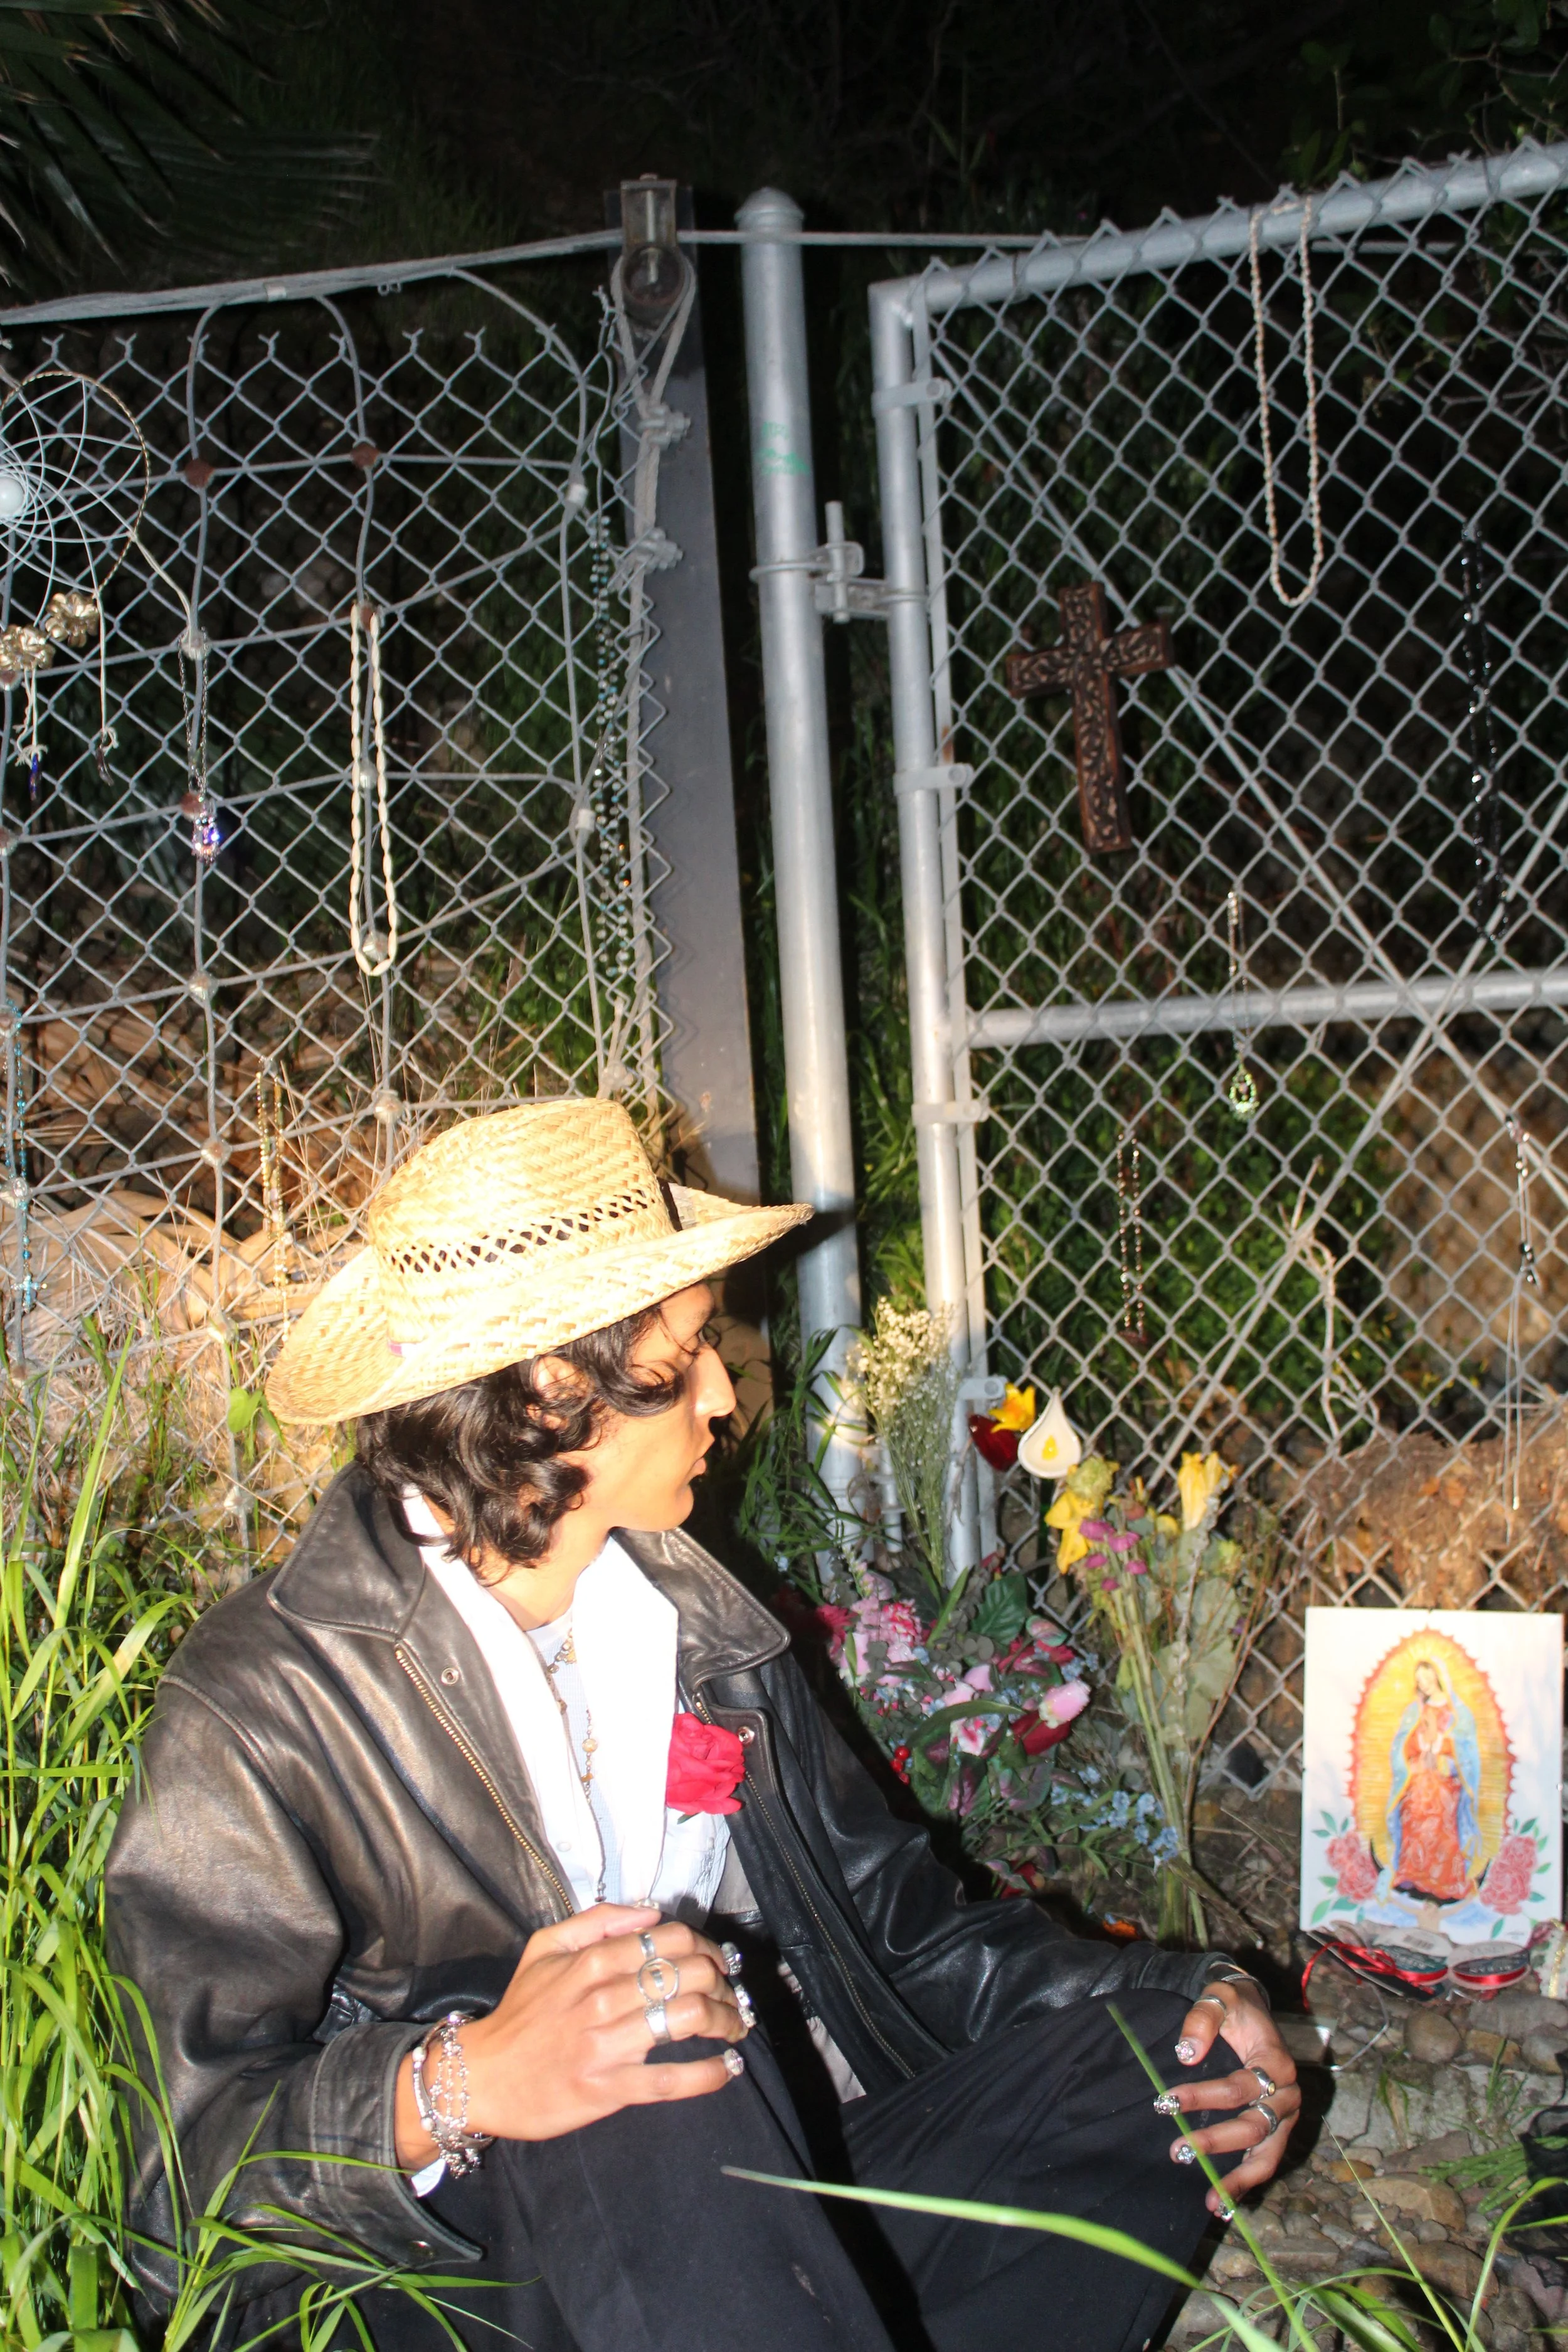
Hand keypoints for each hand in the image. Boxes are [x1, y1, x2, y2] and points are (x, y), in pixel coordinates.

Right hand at [394, 1903, 746, 2166]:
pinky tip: (727, 2068)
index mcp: (593, 1960)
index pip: (673, 1939)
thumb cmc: (519, 2012)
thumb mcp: (545, 1947)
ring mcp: (607, 2044)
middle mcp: (604, 1997)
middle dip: (724, 1984)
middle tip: (732, 1996)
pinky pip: (671, 2080)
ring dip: (726, 2021)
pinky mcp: (608, 2088)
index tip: (719, 1963)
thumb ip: (597, 1921)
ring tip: (735, 2027)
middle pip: (690, 1974)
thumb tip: (651, 1912)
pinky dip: (709, 2074)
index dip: (708, 1948)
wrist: (480, 2076)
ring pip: (688, 2018)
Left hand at [1161, 1978, 1299, 2214]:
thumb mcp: (1218, 1998)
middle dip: (1216, 2142)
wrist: (1252, 2010)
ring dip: (1238, 2178)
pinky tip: (1226, 2203)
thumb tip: (1186, 2054)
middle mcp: (1287, 2094)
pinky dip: (1248, 2182)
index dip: (1203, 2096)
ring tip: (1211, 2201)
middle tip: (1178, 2150)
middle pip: (1253, 2126)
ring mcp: (1285, 2116)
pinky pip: (1266, 2161)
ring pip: (1266, 2155)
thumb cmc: (1234, 2006)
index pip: (1238, 2087)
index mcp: (1276, 2062)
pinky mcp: (1277, 2129)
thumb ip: (1202, 2020)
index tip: (1167, 2101)